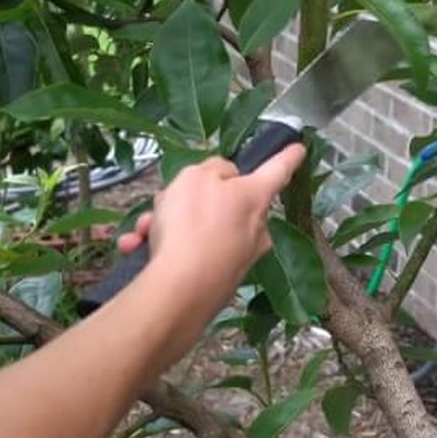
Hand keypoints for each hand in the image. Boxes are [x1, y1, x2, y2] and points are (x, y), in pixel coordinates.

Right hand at [119, 145, 305, 306]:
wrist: (181, 289)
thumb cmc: (192, 223)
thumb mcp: (196, 176)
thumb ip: (213, 170)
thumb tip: (224, 179)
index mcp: (255, 197)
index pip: (277, 169)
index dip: (287, 156)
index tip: (299, 148)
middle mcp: (254, 229)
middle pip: (225, 205)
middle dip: (188, 204)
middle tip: (165, 205)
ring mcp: (237, 259)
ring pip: (197, 232)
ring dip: (165, 229)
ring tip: (143, 233)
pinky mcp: (216, 284)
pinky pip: (186, 258)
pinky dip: (160, 252)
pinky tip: (137, 251)